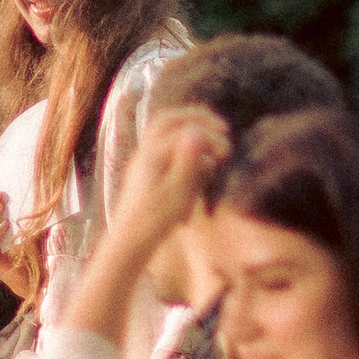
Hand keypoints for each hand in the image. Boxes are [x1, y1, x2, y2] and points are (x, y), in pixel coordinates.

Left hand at [113, 104, 230, 250]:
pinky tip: (202, 162)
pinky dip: (183, 144)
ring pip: (164, 131)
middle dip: (197, 118)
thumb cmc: (155, 221)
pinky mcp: (145, 173)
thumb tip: (196, 133)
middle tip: (223, 127)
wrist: (130, 241)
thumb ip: (188, 162)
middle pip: (168, 120)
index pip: (184, 132)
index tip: (228, 150)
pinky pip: (164, 146)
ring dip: (190, 129)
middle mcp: (144, 153)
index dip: (210, 136)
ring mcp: (143, 161)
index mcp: (152, 156)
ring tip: (214, 139)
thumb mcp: (178, 193)